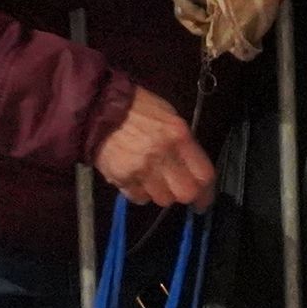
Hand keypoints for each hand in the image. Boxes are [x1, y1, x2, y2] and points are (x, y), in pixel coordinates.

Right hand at [92, 87, 216, 209]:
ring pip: (162, 199)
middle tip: (180, 192)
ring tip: (154, 180)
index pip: (203, 174)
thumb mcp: (170, 117)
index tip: (204, 199)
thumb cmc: (139, 108)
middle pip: (185, 193)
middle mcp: (163, 156)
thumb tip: (191, 168)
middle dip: (185, 195)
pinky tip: (137, 180)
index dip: (207, 192)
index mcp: (179, 137)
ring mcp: (141, 169)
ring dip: (161, 193)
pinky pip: (139, 197)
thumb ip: (183, 144)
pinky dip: (141, 193)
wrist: (100, 108)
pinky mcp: (122, 178)